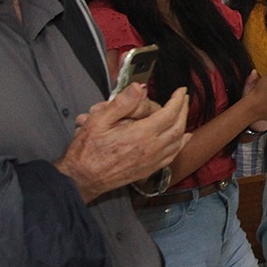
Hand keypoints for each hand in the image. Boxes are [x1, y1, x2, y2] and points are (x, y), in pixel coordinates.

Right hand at [58, 85, 189, 200]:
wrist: (82, 178)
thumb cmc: (88, 150)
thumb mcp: (99, 120)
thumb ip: (122, 103)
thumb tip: (139, 87)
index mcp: (141, 134)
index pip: (169, 113)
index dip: (177, 100)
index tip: (181, 91)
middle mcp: (151, 149)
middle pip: (178, 127)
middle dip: (183, 110)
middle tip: (183, 98)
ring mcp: (152, 161)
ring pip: (177, 142)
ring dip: (183, 125)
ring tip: (183, 113)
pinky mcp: (148, 170)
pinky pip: (171, 156)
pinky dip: (180, 145)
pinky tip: (182, 139)